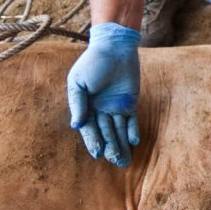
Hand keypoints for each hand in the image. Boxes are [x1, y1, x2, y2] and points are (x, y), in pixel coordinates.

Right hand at [66, 23, 140, 166]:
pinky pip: (131, 120)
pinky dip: (133, 131)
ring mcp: (115, 107)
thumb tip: (75, 126)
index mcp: (85, 107)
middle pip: (105, 133)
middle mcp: (99, 110)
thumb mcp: (79, 82)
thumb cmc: (93, 62)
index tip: (98, 153)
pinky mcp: (130, 102)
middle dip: (110, 148)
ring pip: (118, 130)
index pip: (89, 128)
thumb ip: (78, 103)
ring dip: (121, 145)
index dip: (93, 141)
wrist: (114, 47)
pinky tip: (134, 142)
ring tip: (125, 161)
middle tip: (116, 162)